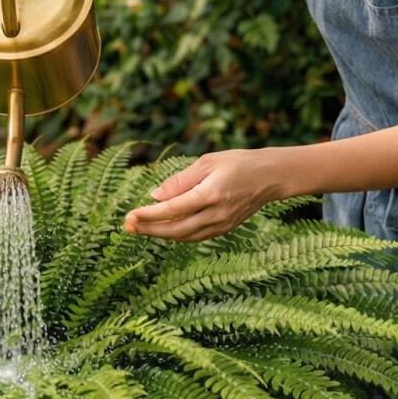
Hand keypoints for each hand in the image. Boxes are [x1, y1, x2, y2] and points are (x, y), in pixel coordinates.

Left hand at [123, 149, 279, 241]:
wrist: (270, 176)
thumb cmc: (237, 162)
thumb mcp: (207, 162)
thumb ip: (180, 180)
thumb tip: (154, 196)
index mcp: (211, 194)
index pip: (173, 210)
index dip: (149, 215)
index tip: (129, 216)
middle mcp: (216, 213)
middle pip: (175, 229)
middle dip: (149, 229)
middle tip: (126, 226)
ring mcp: (222, 224)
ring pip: (184, 237)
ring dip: (159, 234)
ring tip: (138, 229)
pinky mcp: (224, 229)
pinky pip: (195, 237)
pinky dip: (176, 235)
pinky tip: (162, 229)